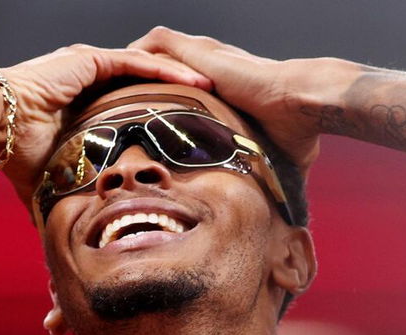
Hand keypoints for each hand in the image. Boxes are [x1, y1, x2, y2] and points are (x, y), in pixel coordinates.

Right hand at [0, 45, 210, 199]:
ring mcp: (89, 67)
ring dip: (180, 76)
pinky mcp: (90, 60)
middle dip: (179, 93)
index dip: (161, 115)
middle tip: (212, 108)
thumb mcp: (50, 182)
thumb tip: (60, 241)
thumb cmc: (12, 154)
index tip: (189, 131)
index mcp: (83, 104)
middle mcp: (88, 81)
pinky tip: (193, 78)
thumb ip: (64, 201)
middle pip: (145, 83)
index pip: (132, 105)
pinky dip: (165, 68)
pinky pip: (136, 61)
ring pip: (146, 68)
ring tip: (213, 87)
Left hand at [128, 27, 360, 174]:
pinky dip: (134, 58)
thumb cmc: (295, 131)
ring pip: (149, 54)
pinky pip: (154, 45)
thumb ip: (259, 176)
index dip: (155, 102)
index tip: (135, 127)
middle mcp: (206, 67)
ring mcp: (200, 56)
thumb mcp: (266, 157)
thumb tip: (278, 218)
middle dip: (132, 87)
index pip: (177, 87)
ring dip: (128, 70)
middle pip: (156, 69)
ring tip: (105, 94)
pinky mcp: (197, 51)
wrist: (300, 103)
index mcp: (219, 85)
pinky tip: (118, 79)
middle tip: (108, 112)